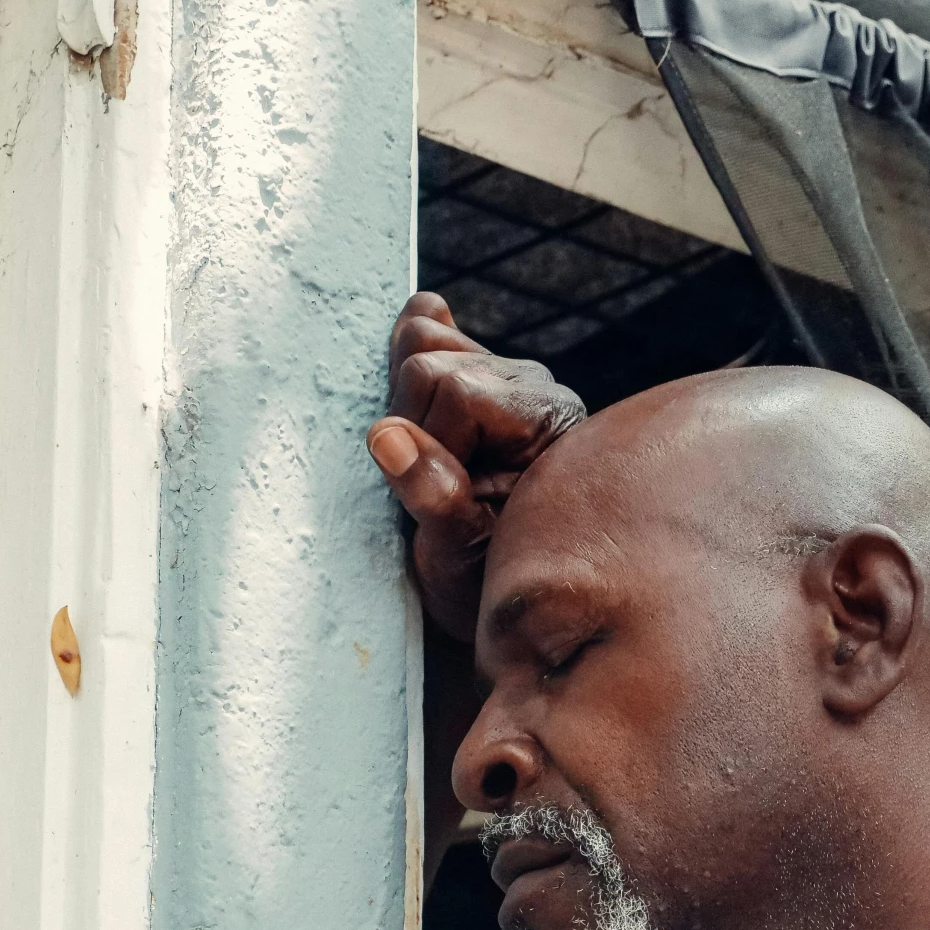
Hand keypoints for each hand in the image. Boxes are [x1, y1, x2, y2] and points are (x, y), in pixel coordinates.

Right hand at [367, 290, 585, 640]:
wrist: (509, 595)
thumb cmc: (490, 584)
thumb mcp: (462, 558)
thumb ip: (435, 498)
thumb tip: (387, 436)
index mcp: (543, 422)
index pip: (455, 393)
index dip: (424, 440)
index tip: (429, 496)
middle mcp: (531, 388)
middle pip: (430, 360)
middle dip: (408, 419)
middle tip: (420, 482)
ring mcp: (506, 380)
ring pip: (424, 340)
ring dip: (405, 396)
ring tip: (421, 456)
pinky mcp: (478, 380)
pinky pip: (429, 335)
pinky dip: (406, 357)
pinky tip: (407, 399)